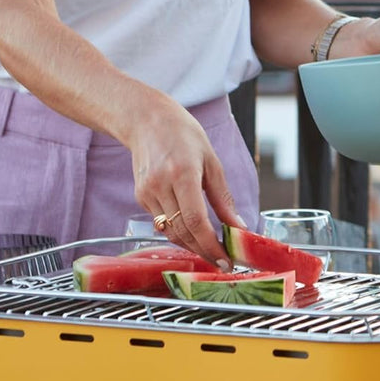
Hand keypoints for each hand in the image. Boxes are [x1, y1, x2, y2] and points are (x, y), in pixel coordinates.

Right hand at [128, 96, 246, 267]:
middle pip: (183, 232)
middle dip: (204, 250)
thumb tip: (238, 226)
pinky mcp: (140, 197)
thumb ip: (223, 198)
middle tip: (223, 260)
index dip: (211, 245)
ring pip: (171, 232)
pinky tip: (192, 230)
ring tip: (212, 249)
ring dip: (192, 244)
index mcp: (182, 174)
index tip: (226, 259)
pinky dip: (179, 230)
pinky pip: (162, 222)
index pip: (196, 221)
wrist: (146, 120)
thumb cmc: (184, 135)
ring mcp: (147, 193)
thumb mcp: (212, 162)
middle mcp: (161, 185)